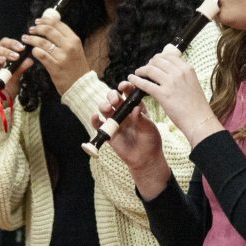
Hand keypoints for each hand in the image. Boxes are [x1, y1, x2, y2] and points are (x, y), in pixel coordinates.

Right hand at [0, 38, 32, 113]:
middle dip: (6, 50)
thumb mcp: (15, 81)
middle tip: (16, 55)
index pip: (4, 45)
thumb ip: (20, 70)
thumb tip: (30, 60)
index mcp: (0, 59)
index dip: (12, 44)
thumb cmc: (4, 92)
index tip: (22, 48)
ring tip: (3, 60)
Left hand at [21, 16, 88, 95]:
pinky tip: (32, 51)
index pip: (58, 24)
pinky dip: (34, 51)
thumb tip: (50, 28)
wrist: (81, 85)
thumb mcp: (76, 50)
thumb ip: (65, 40)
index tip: (39, 21)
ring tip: (26, 38)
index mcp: (74, 40)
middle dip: (37, 28)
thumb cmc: (77, 68)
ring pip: (42, 42)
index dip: (46, 20)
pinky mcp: (54, 67)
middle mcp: (69, 46)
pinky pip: (40, 55)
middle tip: (31, 29)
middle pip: (49, 31)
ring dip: (32, 39)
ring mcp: (62, 57)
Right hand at [95, 83, 170, 199]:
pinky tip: (95, 117)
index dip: (125, 87)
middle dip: (112, 95)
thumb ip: (142, 119)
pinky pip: (98, 124)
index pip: (128, 93)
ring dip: (104, 105)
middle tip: (116, 100)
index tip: (124, 86)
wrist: (146, 158)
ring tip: (107, 108)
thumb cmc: (151, 140)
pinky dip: (94, 119)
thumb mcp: (150, 128)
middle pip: (113, 98)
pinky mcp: (108, 132)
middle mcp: (124, 112)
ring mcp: (115, 121)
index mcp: (135, 107)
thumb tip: (135, 109)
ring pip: (105, 108)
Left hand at [125, 51, 222, 148]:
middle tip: (145, 69)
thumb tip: (170, 70)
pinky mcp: (163, 94)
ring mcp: (171, 83)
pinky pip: (145, 83)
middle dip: (149, 64)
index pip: (169, 56)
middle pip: (158, 61)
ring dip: (141, 70)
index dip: (158, 58)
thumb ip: (182, 75)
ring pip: (150, 70)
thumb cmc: (196, 105)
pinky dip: (136, 80)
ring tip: (137, 73)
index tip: (153, 62)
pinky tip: (132, 79)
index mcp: (187, 69)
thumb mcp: (193, 83)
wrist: (199, 120)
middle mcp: (179, 73)